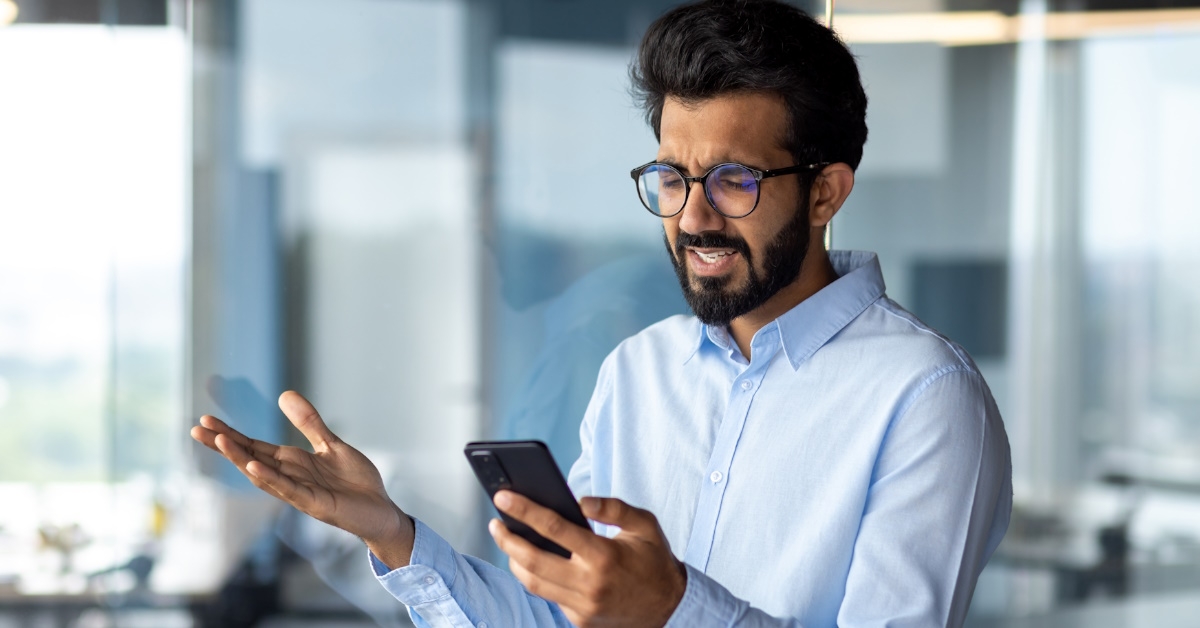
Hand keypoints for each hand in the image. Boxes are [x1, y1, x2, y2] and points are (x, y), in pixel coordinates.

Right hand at [190, 390, 413, 568]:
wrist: (380, 510)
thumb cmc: (355, 482)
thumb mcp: (331, 445)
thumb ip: (309, 423)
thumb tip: (284, 394)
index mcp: (292, 462)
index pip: (253, 447)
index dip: (230, 435)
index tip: (205, 420)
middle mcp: (289, 477)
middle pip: (249, 459)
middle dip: (224, 445)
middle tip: (196, 429)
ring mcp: (299, 492)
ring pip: (263, 475)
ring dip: (240, 459)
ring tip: (219, 442)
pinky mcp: (314, 504)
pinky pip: (288, 490)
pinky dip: (270, 478)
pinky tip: (253, 467)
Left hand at [490, 491, 685, 627]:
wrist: (670, 608)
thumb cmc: (654, 560)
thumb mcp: (645, 524)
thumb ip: (613, 507)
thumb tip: (580, 500)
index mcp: (604, 556)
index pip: (554, 528)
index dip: (525, 510)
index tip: (502, 498)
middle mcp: (590, 584)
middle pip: (533, 561)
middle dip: (508, 540)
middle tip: (495, 523)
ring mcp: (583, 608)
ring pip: (534, 584)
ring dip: (516, 562)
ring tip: (509, 542)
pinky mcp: (580, 622)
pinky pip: (550, 598)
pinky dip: (539, 579)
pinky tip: (534, 563)